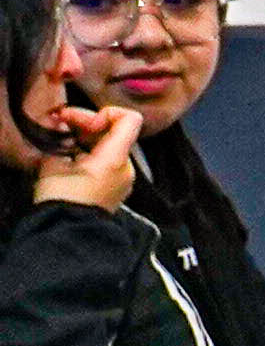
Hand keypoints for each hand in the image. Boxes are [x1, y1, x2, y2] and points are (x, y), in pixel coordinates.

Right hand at [25, 94, 136, 211]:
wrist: (69, 233)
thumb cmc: (63, 198)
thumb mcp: (53, 164)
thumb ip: (61, 141)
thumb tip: (63, 130)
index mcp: (116, 158)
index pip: (129, 119)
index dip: (105, 112)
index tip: (84, 123)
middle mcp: (126, 167)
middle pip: (114, 131)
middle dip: (86, 123)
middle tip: (60, 123)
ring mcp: (123, 179)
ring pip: (108, 146)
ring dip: (85, 138)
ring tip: (61, 140)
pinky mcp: (114, 188)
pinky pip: (106, 162)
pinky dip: (89, 153)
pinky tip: (69, 157)